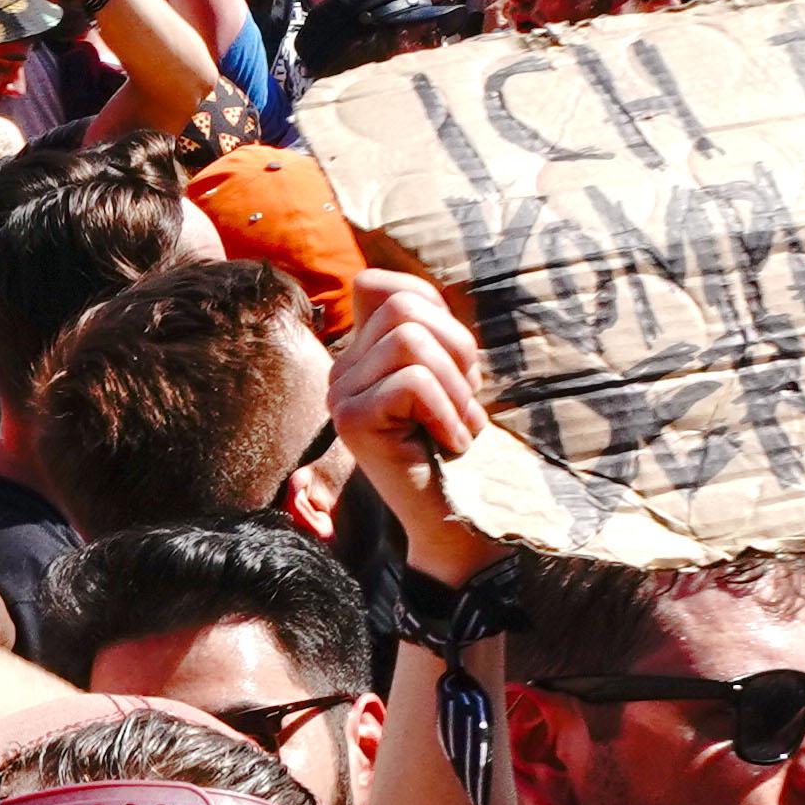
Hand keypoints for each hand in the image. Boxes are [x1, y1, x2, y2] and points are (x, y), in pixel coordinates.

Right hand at [324, 268, 498, 585]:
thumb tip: (422, 300)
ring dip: (455, 386)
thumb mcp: (449, 375)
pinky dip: (447, 412)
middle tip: (465, 401)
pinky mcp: (350, 421)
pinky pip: (412, 382)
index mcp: (359, 356)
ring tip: (459, 426)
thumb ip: (430, 332)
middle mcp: (340, 371)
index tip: (457, 366)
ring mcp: (339, 396)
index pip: (380, 286)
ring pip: (409, 341)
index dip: (434, 310)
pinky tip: (450, 444)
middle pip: (402, 307)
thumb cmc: (455, 445)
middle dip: (456, 348)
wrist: (452, 518)